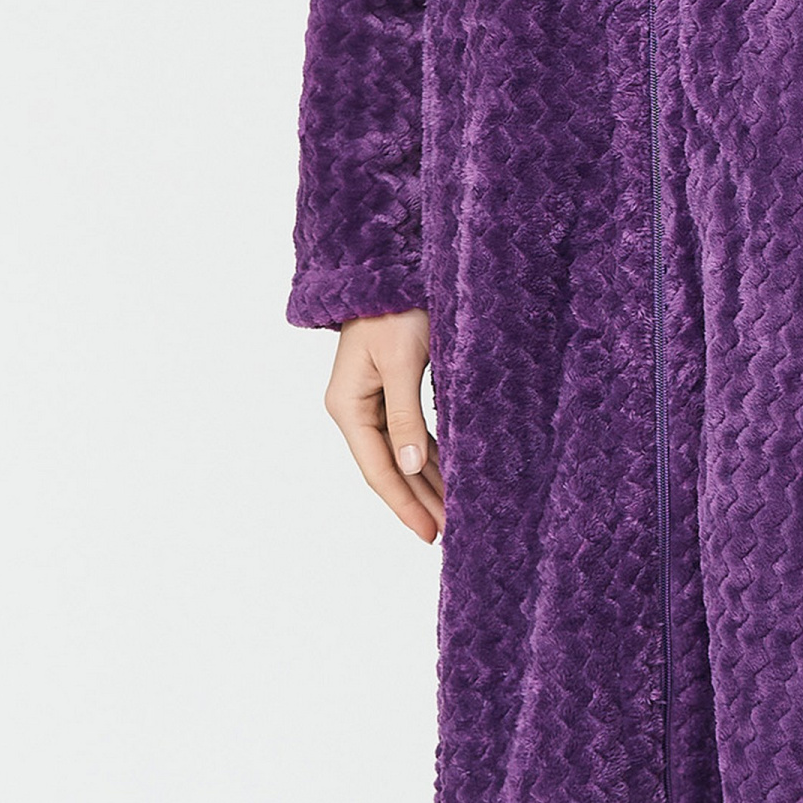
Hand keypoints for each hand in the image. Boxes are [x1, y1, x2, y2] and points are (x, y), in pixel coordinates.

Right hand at [324, 310, 443, 542]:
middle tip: (450, 533)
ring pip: (401, 456)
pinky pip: (410, 436)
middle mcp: (355, 410)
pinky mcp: (389, 392)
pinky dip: (429, 458)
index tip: (429, 532)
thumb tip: (411, 467)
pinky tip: (448, 476)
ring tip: (453, 514)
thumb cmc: (393, 310)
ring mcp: (371, 403)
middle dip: (419, 501)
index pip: (378, 470)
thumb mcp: (402, 363)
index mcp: (348, 406)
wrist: (389, 270)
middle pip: (389, 469)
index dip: (404, 503)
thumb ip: (405, 415)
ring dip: (426, 483)